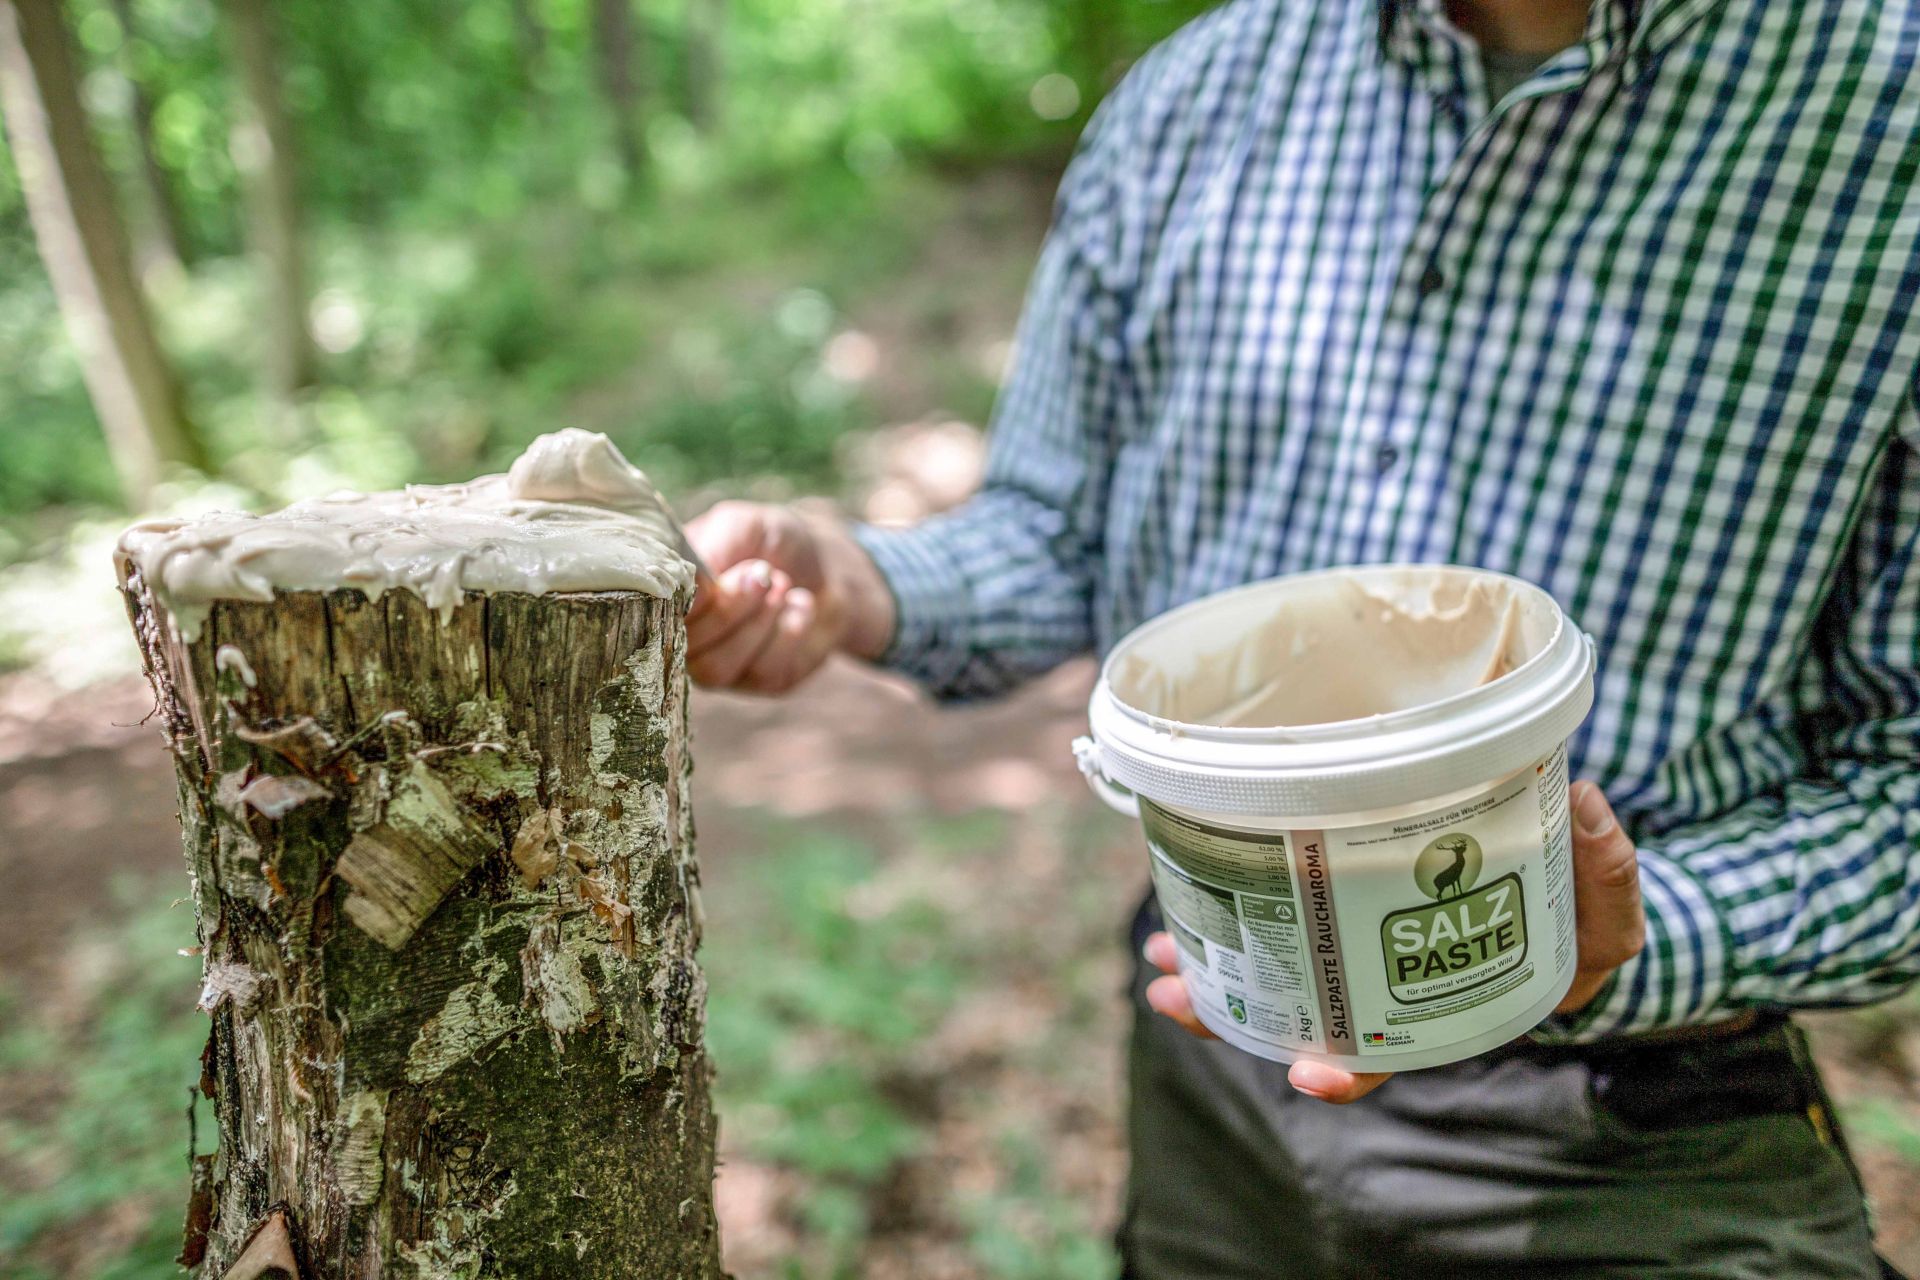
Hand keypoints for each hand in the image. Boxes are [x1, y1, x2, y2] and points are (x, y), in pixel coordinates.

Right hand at [683, 501, 895, 692]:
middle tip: (764, 573)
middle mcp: (686, 635)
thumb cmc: (777, 542)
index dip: (685, 602)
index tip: (717, 578)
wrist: (831, 568)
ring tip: (783, 586)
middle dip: (730, 608)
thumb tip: (692, 583)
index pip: (654, 613)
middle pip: (687, 647)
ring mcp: (718, 663)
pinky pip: (762, 674)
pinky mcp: (759, 681)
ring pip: (717, 668)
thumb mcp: (746, 526)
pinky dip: (788, 633)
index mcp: (671, 593)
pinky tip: (800, 606)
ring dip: (758, 623)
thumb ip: (716, 546)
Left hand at [1142, 780, 1644, 1103]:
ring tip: (1159, 949)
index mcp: (1447, 1006)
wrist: (1557, 867)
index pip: (1392, 1052)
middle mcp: (1389, 987)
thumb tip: (1585, 809)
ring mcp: (1355, 944)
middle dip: (1234, 1016)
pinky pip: (1272, 908)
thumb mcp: (1608, 902)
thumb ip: (1607, 875)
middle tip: (1174, 995)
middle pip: (1302, 1018)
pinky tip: (1187, 888)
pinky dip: (1231, 903)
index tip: (1307, 1071)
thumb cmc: (1577, 904)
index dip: (1349, 1067)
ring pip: (1273, 969)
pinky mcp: (1335, 892)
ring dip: (1213, 962)